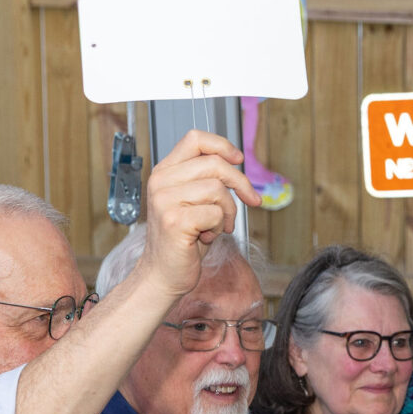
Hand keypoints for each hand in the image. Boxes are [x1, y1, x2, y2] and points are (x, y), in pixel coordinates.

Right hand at [137, 130, 259, 295]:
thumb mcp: (194, 201)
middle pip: (214, 163)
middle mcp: (161, 182)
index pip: (195, 139)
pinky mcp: (175, 220)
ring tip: (217, 227)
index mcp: (165, 172)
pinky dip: (220, 228)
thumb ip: (207, 179)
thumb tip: (238, 164)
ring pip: (218, 190)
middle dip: (240, 183)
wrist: (163, 274)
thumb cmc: (184, 240)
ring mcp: (164, 200)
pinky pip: (216, 213)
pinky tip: (206, 237)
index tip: (239, 159)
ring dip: (228, 212)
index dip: (222, 145)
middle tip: (251, 200)